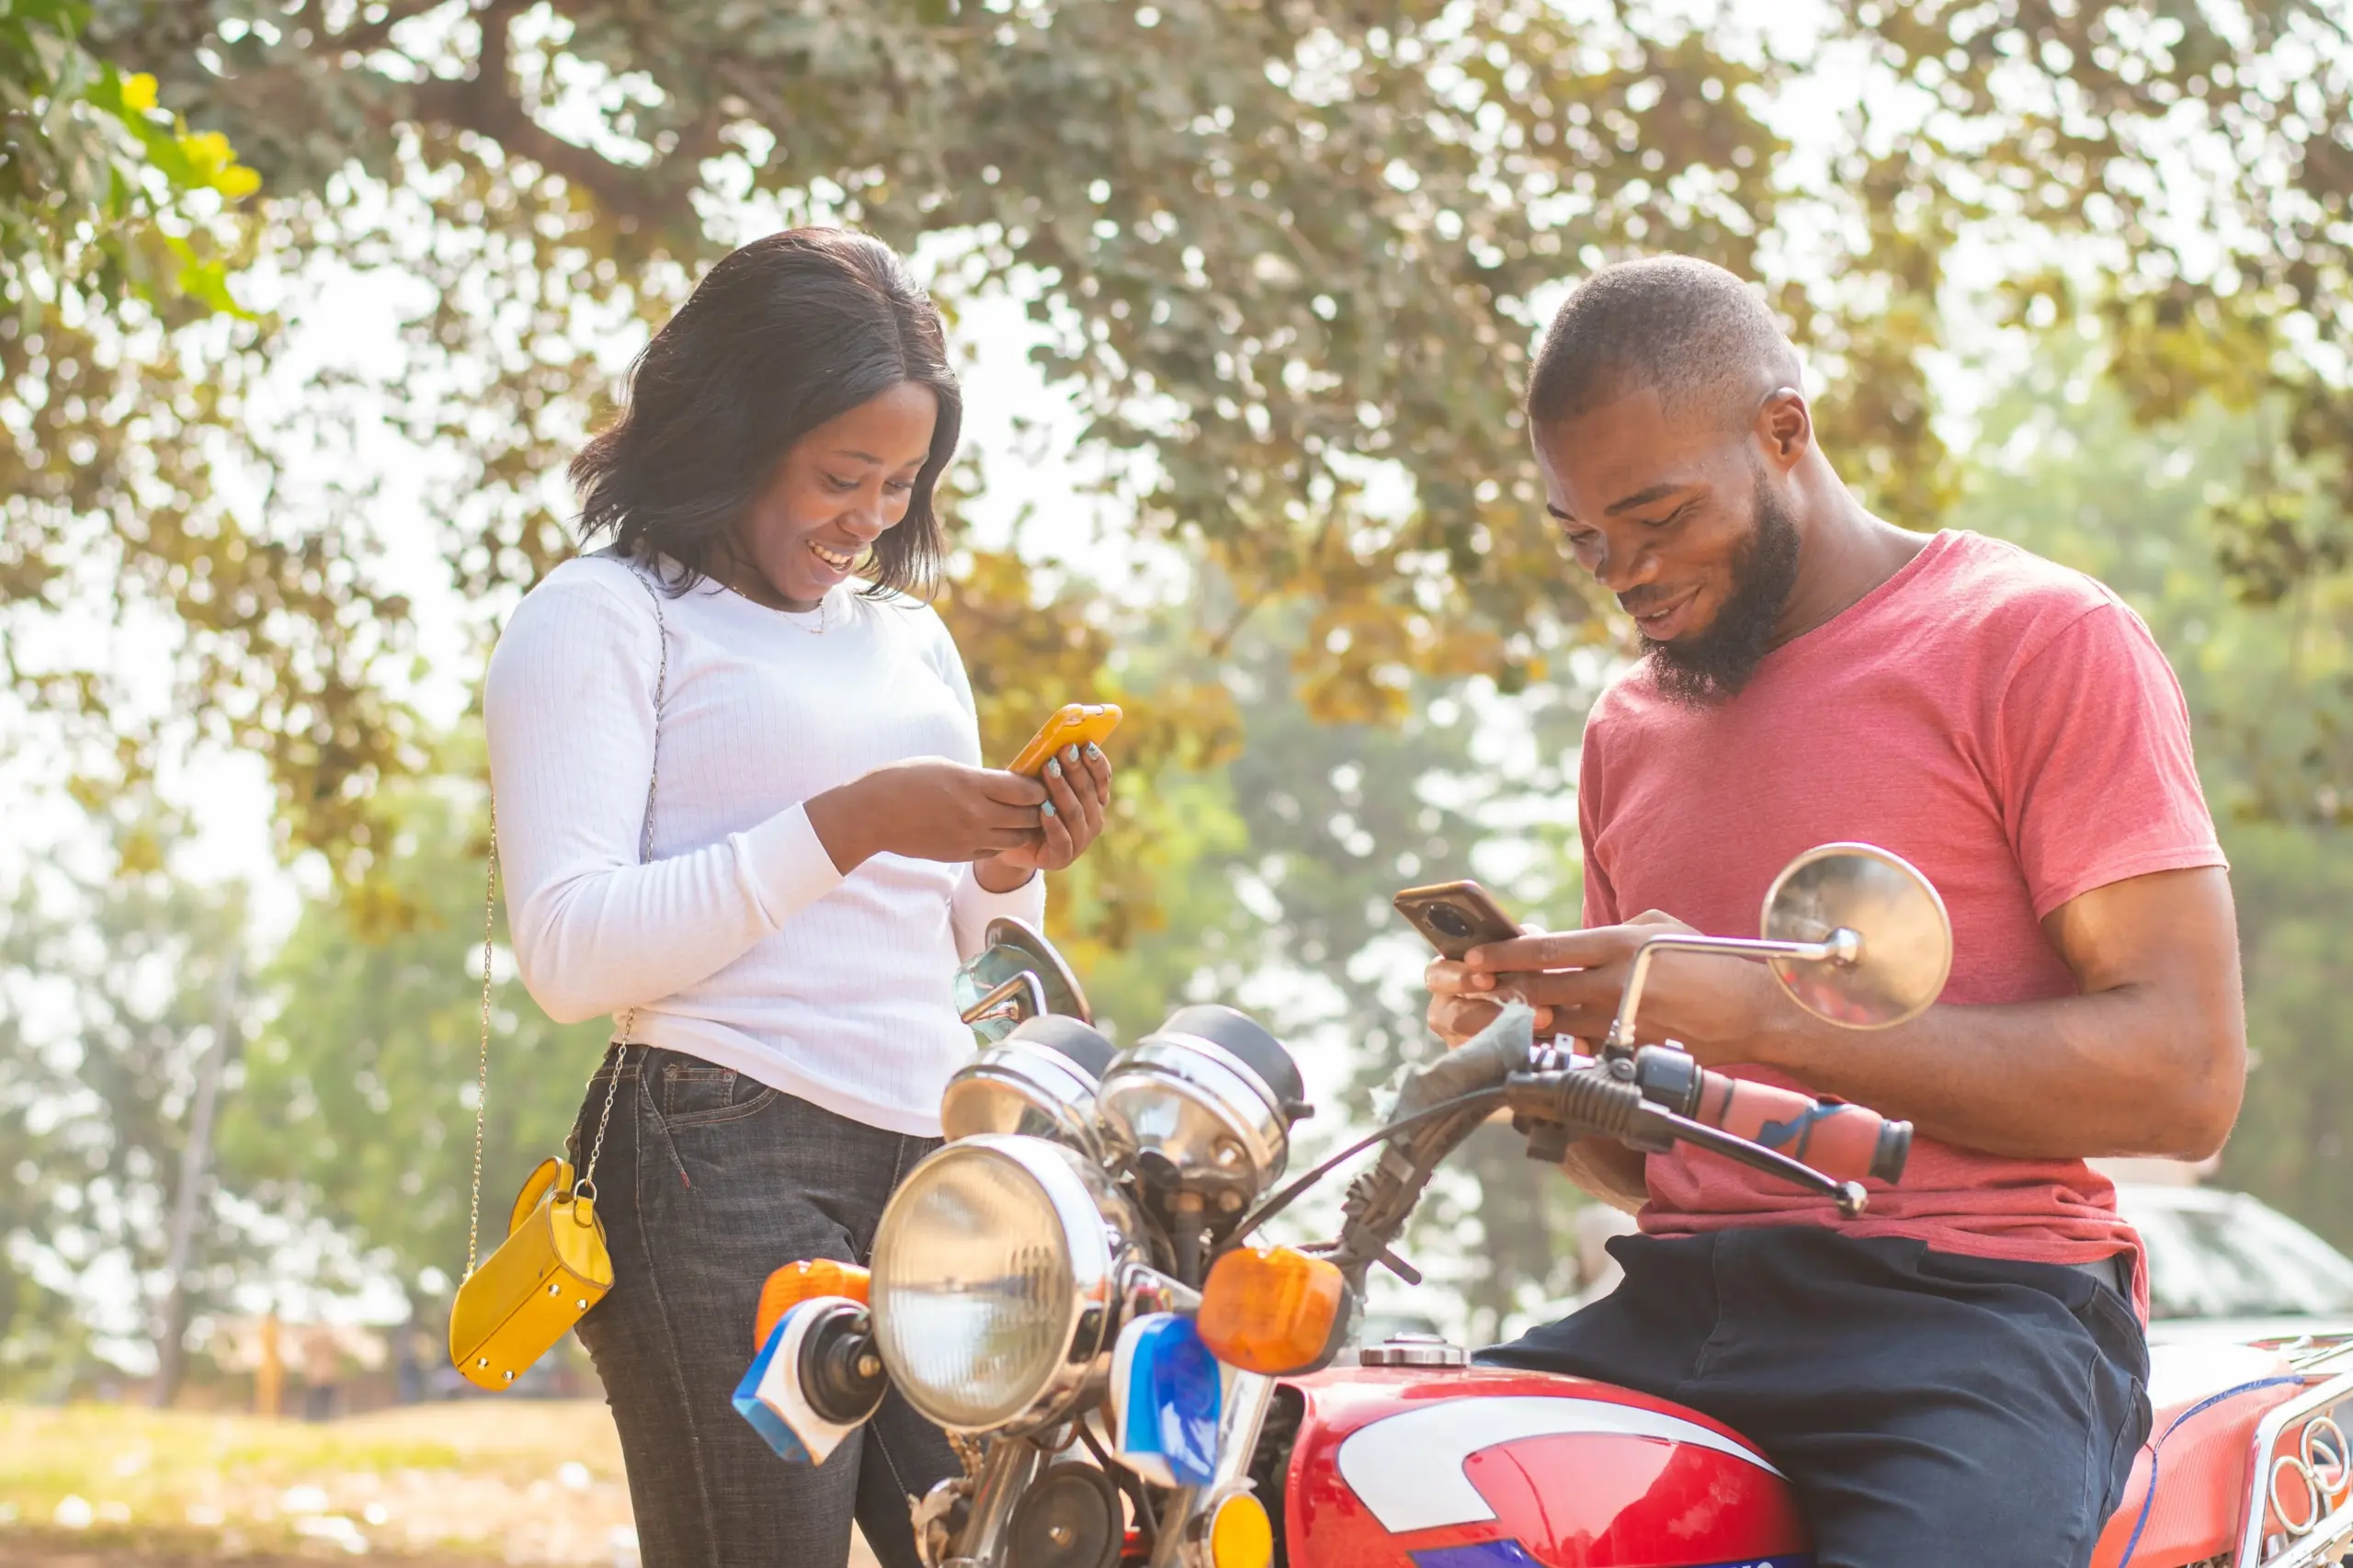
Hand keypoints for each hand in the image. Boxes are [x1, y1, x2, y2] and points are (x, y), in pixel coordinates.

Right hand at [806, 759, 1048, 872]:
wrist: (873, 814)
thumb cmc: (905, 780)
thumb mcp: (945, 767)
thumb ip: (978, 778)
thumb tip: (1006, 782)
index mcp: (972, 784)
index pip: (1025, 790)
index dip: (1038, 787)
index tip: (1039, 783)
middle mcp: (975, 814)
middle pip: (1028, 816)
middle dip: (1037, 809)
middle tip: (1039, 803)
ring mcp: (969, 838)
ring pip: (1016, 839)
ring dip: (1024, 829)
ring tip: (1023, 819)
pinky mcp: (960, 854)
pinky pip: (995, 851)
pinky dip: (1003, 842)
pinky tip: (999, 832)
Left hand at [976, 741, 1113, 889]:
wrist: (1006, 841)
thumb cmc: (1024, 804)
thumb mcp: (1036, 781)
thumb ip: (1049, 766)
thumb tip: (1054, 739)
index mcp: (1093, 800)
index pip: (1102, 779)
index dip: (1096, 762)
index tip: (1085, 744)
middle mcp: (1092, 820)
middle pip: (1088, 793)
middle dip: (1076, 770)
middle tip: (1063, 752)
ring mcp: (1080, 841)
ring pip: (1076, 814)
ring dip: (1062, 790)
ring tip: (1048, 771)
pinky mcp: (1062, 858)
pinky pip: (1062, 840)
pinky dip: (1054, 823)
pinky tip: (1044, 809)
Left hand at [1437, 910, 1798, 1064]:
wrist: (1752, 1010)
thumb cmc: (1705, 959)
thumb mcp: (1661, 927)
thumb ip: (1615, 930)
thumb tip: (1575, 941)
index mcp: (1621, 944)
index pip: (1548, 950)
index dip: (1504, 954)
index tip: (1473, 956)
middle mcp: (1617, 982)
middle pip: (1540, 988)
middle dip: (1497, 988)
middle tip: (1466, 987)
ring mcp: (1623, 1020)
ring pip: (1554, 1022)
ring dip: (1520, 1019)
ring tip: (1491, 1013)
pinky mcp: (1631, 1049)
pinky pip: (1581, 1047)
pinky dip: (1556, 1043)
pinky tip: (1537, 1039)